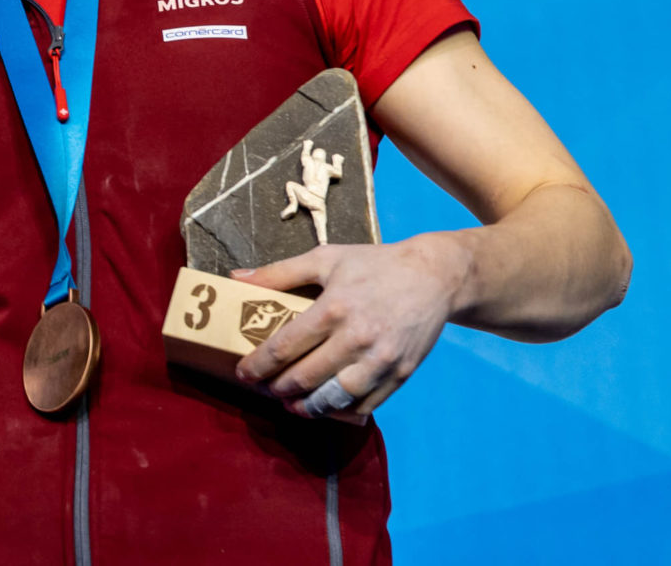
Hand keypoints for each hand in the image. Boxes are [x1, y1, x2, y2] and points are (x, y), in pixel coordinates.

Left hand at [230, 236, 467, 419]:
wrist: (434, 277)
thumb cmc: (373, 265)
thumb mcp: (324, 259)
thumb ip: (279, 273)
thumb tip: (236, 278)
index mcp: (334, 308)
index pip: (285, 346)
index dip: (259, 365)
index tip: (243, 373)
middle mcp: (357, 338)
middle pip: (307, 377)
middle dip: (279, 389)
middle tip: (265, 390)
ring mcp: (381, 359)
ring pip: (336, 397)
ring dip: (309, 407)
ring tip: (292, 405)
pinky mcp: (401, 373)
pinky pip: (367, 403)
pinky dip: (343, 411)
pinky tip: (327, 407)